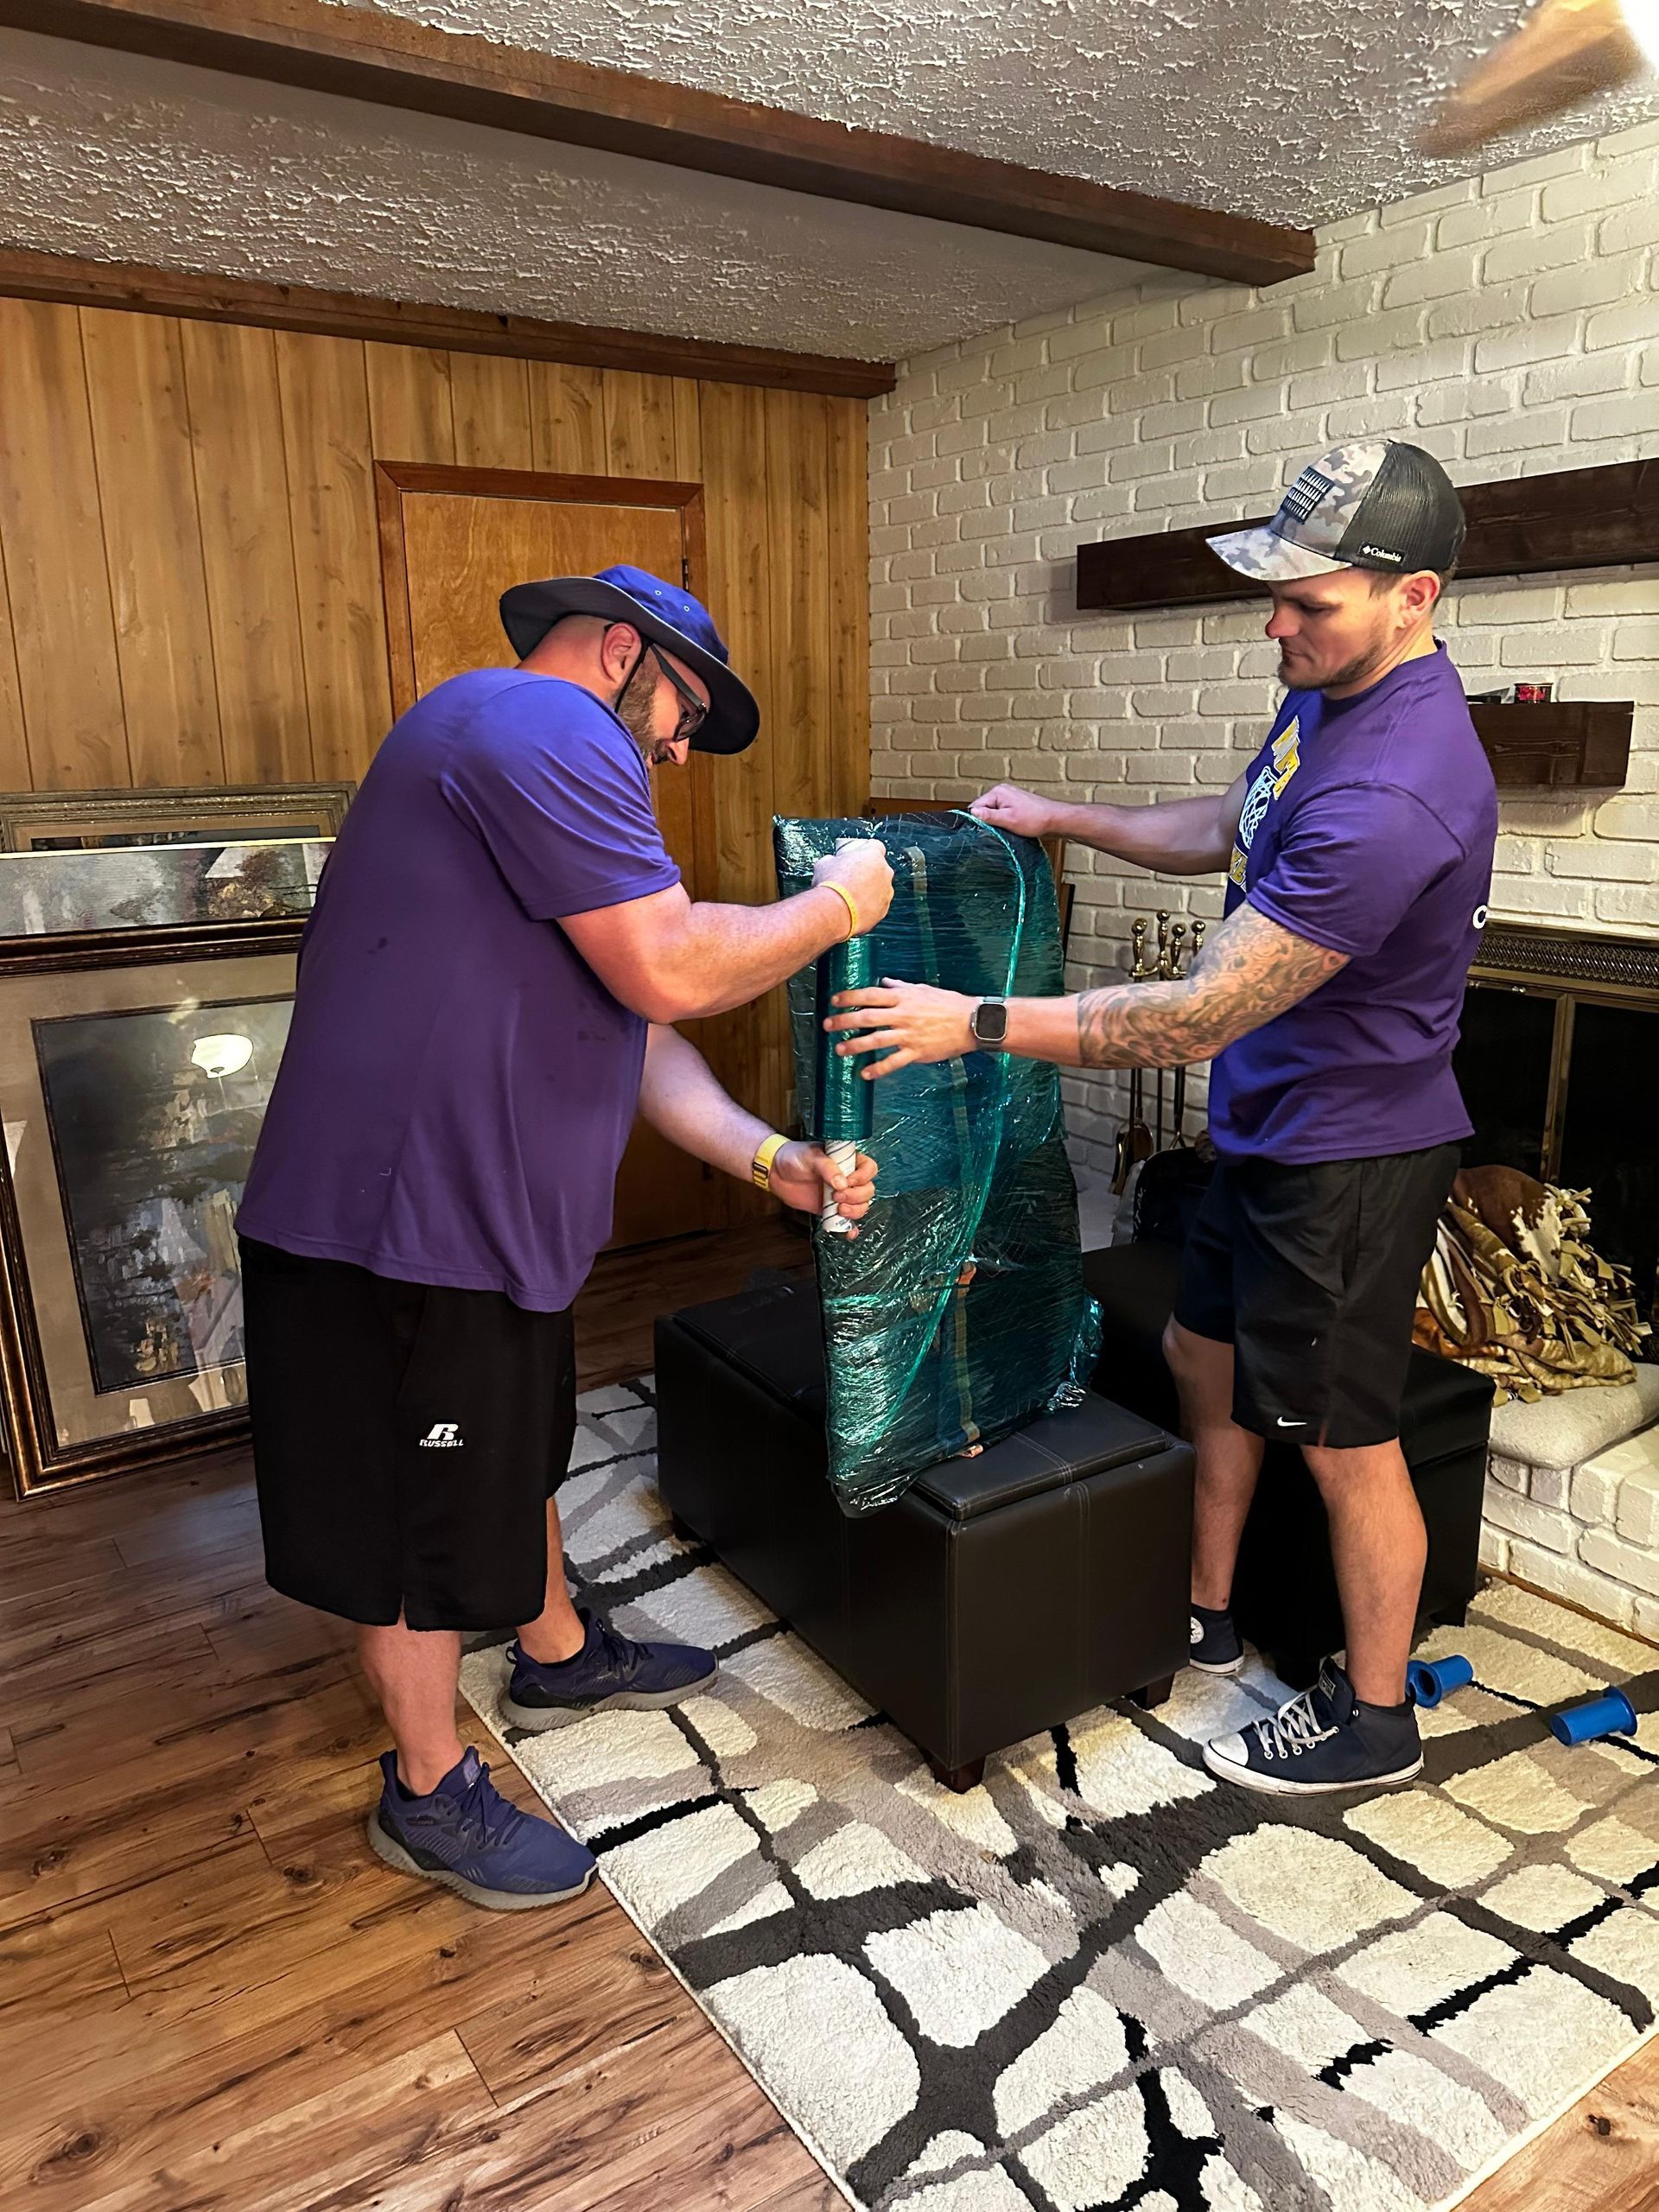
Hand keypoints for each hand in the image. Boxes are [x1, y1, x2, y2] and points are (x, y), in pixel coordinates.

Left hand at [770, 1140, 877, 1230]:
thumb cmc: (794, 1157)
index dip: (863, 1177)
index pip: (869, 1168)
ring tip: (838, 1209)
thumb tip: (842, 1184)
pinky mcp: (831, 1209)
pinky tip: (849, 1232)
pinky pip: (846, 1221)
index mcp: (847, 1160)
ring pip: (861, 1206)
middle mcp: (848, 1178)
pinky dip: (850, 1228)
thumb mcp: (811, 1157)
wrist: (776, 1172)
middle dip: (856, 1197)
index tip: (848, 1182)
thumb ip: (827, 1168)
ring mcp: (841, 1195)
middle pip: (868, 1190)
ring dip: (854, 1211)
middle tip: (837, 1197)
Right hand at [813, 838, 893, 932]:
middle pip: (880, 868)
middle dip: (869, 871)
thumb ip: (832, 860)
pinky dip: (869, 906)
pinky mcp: (884, 909)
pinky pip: (878, 905)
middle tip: (853, 877)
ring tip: (852, 897)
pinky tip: (855, 910)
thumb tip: (830, 862)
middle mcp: (885, 872)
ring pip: (880, 888)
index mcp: (873, 855)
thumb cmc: (829, 884)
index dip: (865, 850)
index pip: (875, 846)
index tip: (856, 856)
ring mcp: (887, 892)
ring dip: (870, 890)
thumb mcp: (824, 864)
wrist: (834, 912)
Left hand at [826, 979, 975, 1077]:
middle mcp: (903, 1015)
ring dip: (855, 1045)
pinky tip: (865, 1074)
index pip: (870, 995)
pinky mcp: (917, 1051)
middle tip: (827, 1025)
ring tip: (839, 1050)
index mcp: (903, 997)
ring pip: (876, 1040)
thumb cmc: (948, 1003)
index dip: (850, 997)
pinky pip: (894, 1062)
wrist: (972, 1021)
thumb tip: (885, 982)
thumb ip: (902, 986)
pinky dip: (878, 1069)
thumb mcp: (924, 989)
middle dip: (844, 1021)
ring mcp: (909, 1034)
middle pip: (867, 1017)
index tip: (834, 1000)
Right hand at [970, 784, 1054, 839]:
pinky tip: (1011, 824)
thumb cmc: (1035, 819)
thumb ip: (989, 816)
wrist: (1054, 819)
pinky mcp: (1013, 802)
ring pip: (992, 811)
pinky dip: (1003, 819)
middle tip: (999, 828)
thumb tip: (972, 813)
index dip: (978, 819)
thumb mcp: (1008, 820)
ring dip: (996, 821)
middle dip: (988, 820)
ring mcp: (1008, 796)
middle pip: (984, 808)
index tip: (985, 829)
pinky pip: (1001, 811)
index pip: (976, 806)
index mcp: (998, 792)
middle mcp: (1002, 791)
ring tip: (1007, 826)